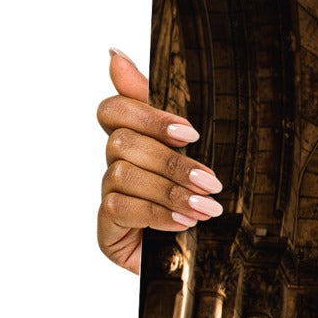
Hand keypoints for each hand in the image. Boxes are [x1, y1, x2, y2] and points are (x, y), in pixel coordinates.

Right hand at [94, 47, 222, 273]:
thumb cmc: (197, 204)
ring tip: (206, 208)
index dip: (147, 115)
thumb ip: (162, 110)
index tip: (188, 132)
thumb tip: (114, 53)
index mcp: (136, 141)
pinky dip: (157, 214)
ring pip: (123, 174)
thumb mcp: (193, 155)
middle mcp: (116, 165)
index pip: (114, 109)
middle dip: (172, 161)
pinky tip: (183, 224)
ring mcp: (109, 196)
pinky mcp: (107, 228)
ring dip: (170, 191)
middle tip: (211, 181)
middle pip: (122, 142)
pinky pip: (120, 207)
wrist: (201, 264)